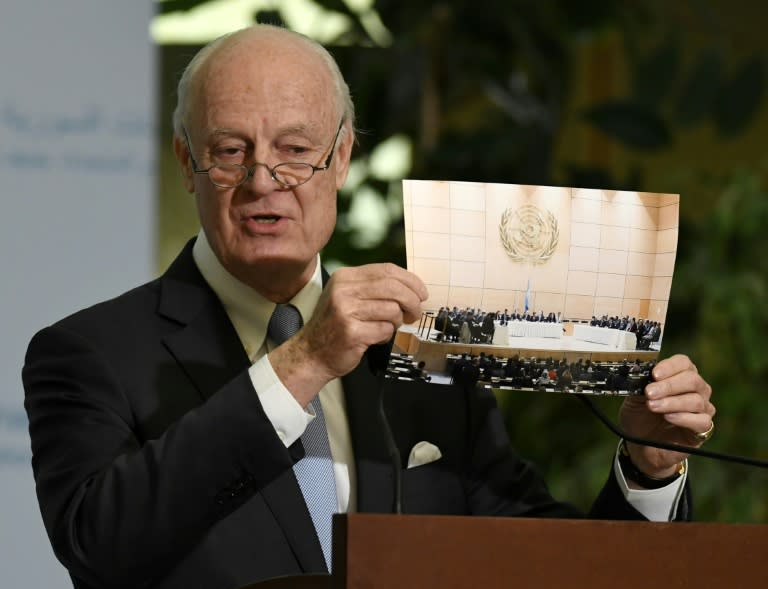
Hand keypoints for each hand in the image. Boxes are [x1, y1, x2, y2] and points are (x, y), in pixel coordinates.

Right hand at [269, 263, 427, 405]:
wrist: (311, 353)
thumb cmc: (335, 325)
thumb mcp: (348, 296)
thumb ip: (374, 287)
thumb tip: (411, 286)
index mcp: (345, 277)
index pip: (387, 270)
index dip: (410, 280)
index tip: (421, 292)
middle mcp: (343, 290)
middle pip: (394, 288)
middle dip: (412, 301)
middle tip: (415, 312)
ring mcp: (346, 311)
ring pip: (392, 310)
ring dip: (396, 321)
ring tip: (386, 326)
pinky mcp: (351, 332)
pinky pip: (385, 330)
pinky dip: (386, 335)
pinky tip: (375, 337)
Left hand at [619, 354, 714, 479]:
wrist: (641, 445)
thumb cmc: (640, 417)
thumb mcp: (634, 398)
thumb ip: (640, 385)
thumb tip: (641, 374)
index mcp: (680, 376)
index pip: (683, 363)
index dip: (670, 367)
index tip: (654, 374)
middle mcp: (696, 390)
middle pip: (692, 380)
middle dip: (668, 386)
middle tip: (649, 393)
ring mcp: (702, 409)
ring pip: (696, 400)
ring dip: (671, 402)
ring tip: (652, 406)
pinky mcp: (704, 429)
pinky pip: (702, 421)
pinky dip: (683, 418)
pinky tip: (668, 417)